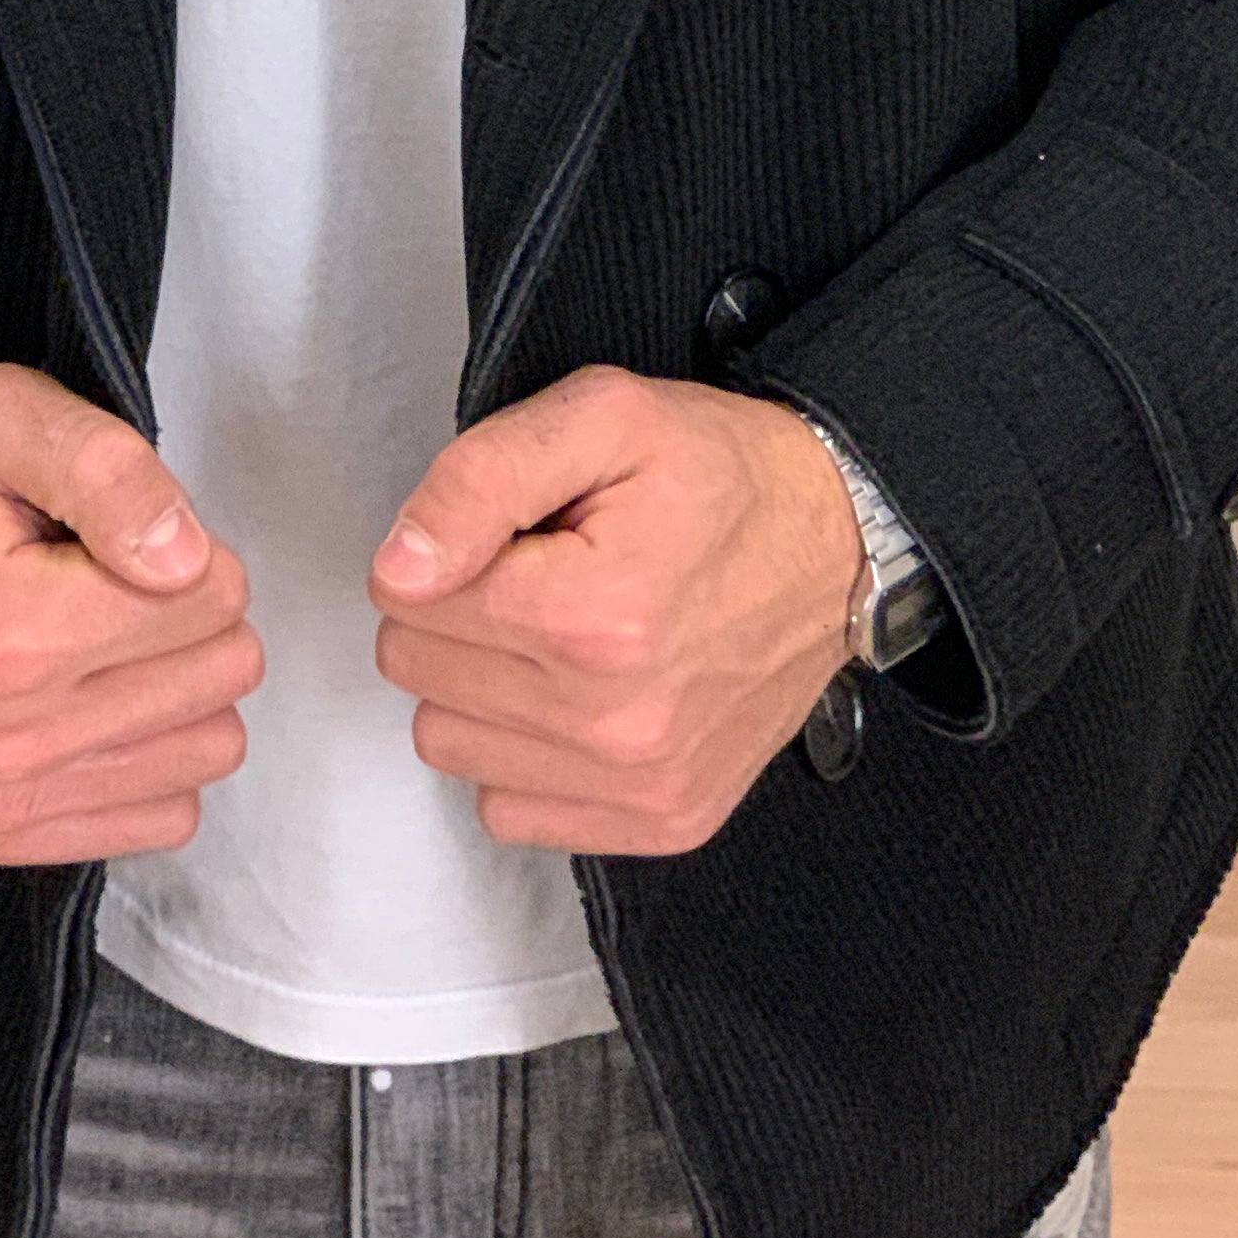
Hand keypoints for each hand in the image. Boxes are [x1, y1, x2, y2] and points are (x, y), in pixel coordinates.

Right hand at [0, 363, 263, 866]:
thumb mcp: (2, 417)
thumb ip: (106, 469)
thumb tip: (183, 557)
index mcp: (10, 629)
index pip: (217, 593)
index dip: (183, 544)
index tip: (114, 535)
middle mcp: (6, 734)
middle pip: (224, 671)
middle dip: (188, 613)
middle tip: (109, 583)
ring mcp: (5, 796)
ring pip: (210, 746)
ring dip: (178, 687)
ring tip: (100, 642)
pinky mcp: (5, 835)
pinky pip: (167, 814)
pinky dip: (152, 756)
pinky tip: (95, 703)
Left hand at [368, 366, 866, 853]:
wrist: (839, 543)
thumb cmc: (723, 478)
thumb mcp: (601, 417)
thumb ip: (477, 480)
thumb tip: (398, 569)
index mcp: (591, 614)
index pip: (404, 600)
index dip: (446, 548)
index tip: (516, 533)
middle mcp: (614, 719)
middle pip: (418, 674)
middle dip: (457, 612)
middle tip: (538, 574)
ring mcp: (640, 782)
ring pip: (449, 743)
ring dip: (481, 686)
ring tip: (558, 634)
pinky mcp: (661, 820)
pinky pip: (508, 808)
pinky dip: (523, 754)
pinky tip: (575, 697)